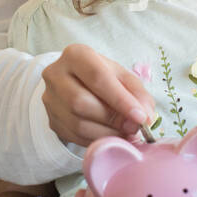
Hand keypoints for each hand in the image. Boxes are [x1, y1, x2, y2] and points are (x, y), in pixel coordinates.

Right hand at [41, 43, 155, 146]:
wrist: (74, 82)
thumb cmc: (101, 77)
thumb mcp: (121, 76)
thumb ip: (137, 93)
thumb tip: (146, 117)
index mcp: (75, 55)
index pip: (97, 78)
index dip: (121, 100)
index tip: (141, 117)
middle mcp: (56, 75)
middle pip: (81, 102)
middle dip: (113, 119)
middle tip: (134, 127)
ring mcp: (50, 99)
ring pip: (77, 123)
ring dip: (107, 133)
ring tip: (125, 132)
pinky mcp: (51, 120)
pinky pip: (75, 137)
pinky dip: (98, 140)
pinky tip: (111, 136)